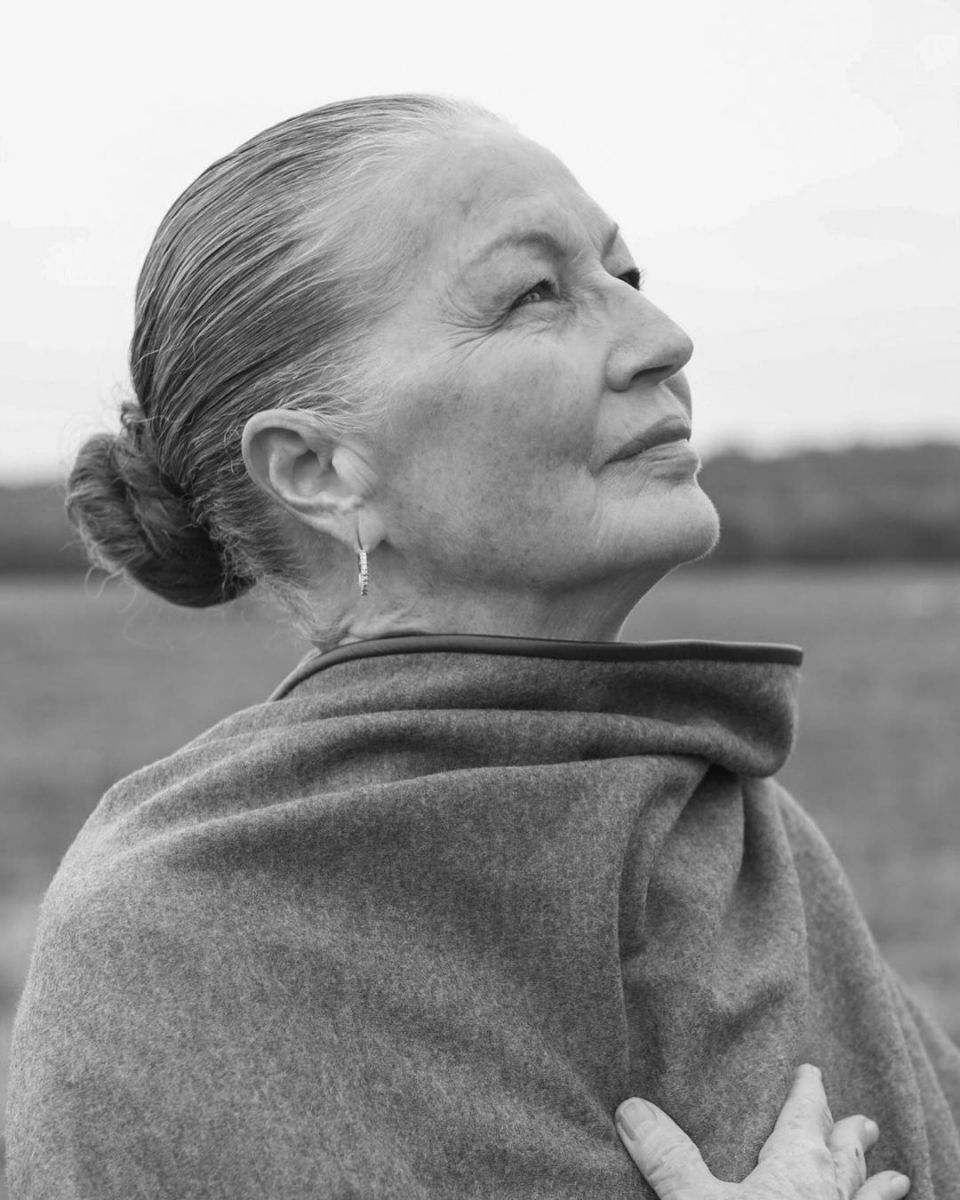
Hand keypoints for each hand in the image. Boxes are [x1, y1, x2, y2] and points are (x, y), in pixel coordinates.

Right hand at [616, 1063, 909, 1198]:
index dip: (807, 1093)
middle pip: (844, 1158)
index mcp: (795, 1168)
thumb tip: (632, 1108)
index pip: (804, 1118)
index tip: (810, 1073)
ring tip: (896, 1177)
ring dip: (877, 1186)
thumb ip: (668, 1158)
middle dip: (848, 1136)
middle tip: (863, 1123)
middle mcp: (829, 1195)